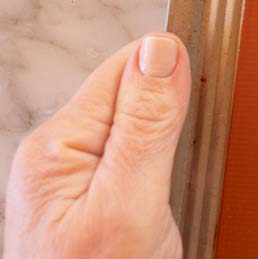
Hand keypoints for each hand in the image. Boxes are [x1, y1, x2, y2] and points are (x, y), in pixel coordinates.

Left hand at [2, 33, 190, 258]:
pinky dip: (170, 173)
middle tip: (181, 174)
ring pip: (148, 126)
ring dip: (177, 149)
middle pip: (140, 93)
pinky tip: (170, 203)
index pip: (130, 66)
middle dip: (178, 121)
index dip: (176, 80)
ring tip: (177, 194)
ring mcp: (77, 180)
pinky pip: (146, 158)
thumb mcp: (130, 210)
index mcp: (59, 145)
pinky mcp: (97, 202)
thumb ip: (148, 126)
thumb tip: (161, 48)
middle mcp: (62, 155)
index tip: (197, 117)